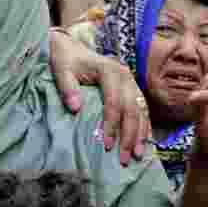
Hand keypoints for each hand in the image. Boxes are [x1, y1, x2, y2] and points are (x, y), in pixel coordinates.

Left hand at [49, 28, 151, 165]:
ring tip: (138, 155)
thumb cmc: (66, 61)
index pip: (115, 102)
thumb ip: (67, 88)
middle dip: (130, 136)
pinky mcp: (133, 89)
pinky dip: (145, 126)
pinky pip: (143, 109)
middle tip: (126, 159)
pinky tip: (145, 142)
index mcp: (110, 71)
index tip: (107, 146)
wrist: (72, 47)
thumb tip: (75, 108)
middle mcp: (125, 76)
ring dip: (141, 134)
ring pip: (141, 111)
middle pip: (132, 110)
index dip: (112, 125)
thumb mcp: (61, 70)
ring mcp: (132, 82)